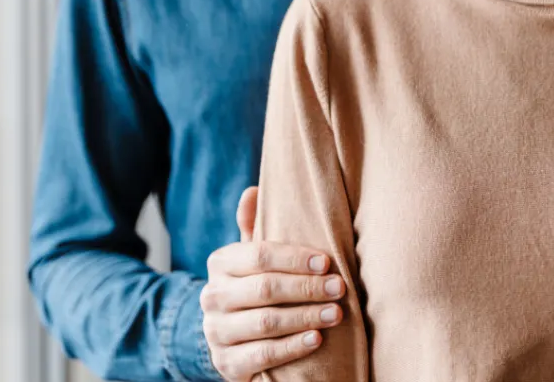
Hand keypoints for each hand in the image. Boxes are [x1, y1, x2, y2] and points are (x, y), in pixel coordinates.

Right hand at [202, 186, 344, 380]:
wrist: (228, 334)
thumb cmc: (252, 283)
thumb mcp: (251, 254)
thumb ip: (254, 225)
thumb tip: (252, 190)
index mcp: (220, 263)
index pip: (259, 256)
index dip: (295, 259)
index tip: (327, 262)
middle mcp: (213, 296)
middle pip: (265, 289)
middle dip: (307, 288)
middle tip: (340, 288)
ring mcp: (216, 332)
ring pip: (265, 323)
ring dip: (305, 317)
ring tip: (336, 313)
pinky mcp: (226, 363)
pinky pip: (262, 356)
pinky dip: (292, 347)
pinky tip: (316, 339)